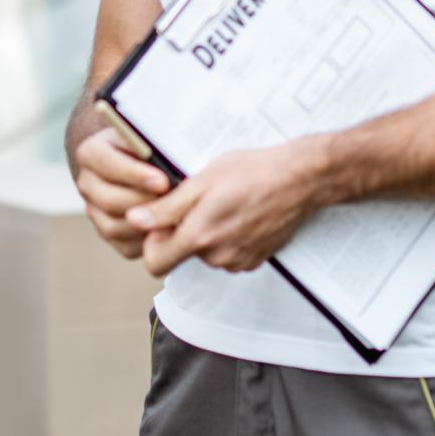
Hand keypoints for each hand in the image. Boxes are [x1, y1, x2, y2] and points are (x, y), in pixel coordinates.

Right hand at [72, 119, 171, 258]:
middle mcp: (87, 183)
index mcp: (90, 153)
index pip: (107, 164)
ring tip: (173, 216)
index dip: (135, 175)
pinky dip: (148, 241)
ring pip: (115, 227)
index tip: (162, 182)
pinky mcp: (107, 232)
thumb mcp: (146, 135)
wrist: (137, 161)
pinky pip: (126, 245)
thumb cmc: (147, 145)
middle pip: (110, 200)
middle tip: (173, 202)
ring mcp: (94, 210)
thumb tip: (171, 162)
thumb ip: (151, 145)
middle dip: (144, 203)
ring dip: (146, 224)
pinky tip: (168, 228)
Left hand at [130, 139, 330, 277]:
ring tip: (223, 203)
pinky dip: (227, 238)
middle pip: (181, 255)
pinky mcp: (255, 260)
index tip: (161, 220)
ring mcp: (239, 261)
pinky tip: (239, 213)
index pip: (155, 262)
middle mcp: (219, 257)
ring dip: (206, 234)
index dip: (152, 241)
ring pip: (206, 253)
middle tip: (197, 201)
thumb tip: (134, 220)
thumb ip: (166, 208)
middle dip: (182, 232)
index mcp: (200, 237)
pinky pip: (228, 254)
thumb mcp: (202, 181)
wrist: (300, 180)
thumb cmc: (252, 172)